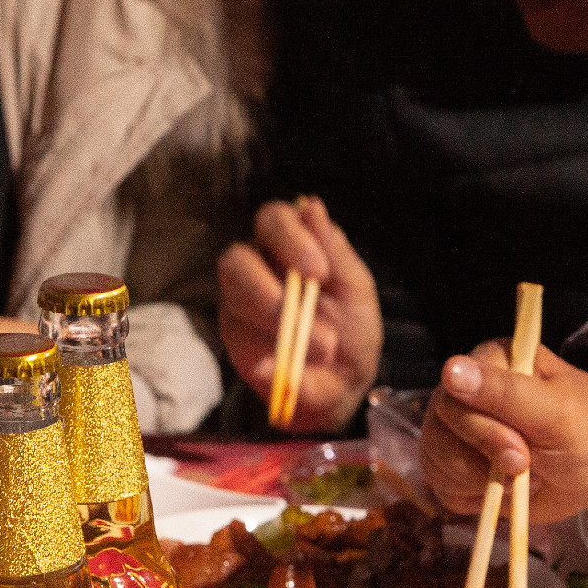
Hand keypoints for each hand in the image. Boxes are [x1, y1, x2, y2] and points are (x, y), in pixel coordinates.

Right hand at [216, 197, 381, 433]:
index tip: (319, 272)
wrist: (341, 384)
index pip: (276, 219)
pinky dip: (263, 351)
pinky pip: (237, 335)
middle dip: (266, 283)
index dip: (291, 238)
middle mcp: (259, 264)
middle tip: (302, 313)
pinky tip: (286, 366)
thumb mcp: (356, 291)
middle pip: (239, 251)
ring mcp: (241, 297)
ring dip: (270, 313)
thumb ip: (335, 250)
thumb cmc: (351, 330)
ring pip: (232, 290)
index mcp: (293, 244)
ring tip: (315, 346)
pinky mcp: (234, 331)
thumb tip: (311, 203)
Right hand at [421, 341, 587, 522]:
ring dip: (477, 482)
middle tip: (525, 465)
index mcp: (490, 362)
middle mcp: (465, 392)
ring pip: (434, 460)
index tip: (521, 452)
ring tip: (519, 478)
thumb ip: (505, 392)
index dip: (482, 430)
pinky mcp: (456, 467)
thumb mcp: (556, 412)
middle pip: (439, 429)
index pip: (454, 393)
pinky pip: (441, 486)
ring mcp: (457, 431)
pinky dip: (471, 498)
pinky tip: (501, 491)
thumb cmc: (587, 432)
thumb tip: (450, 370)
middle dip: (482, 460)